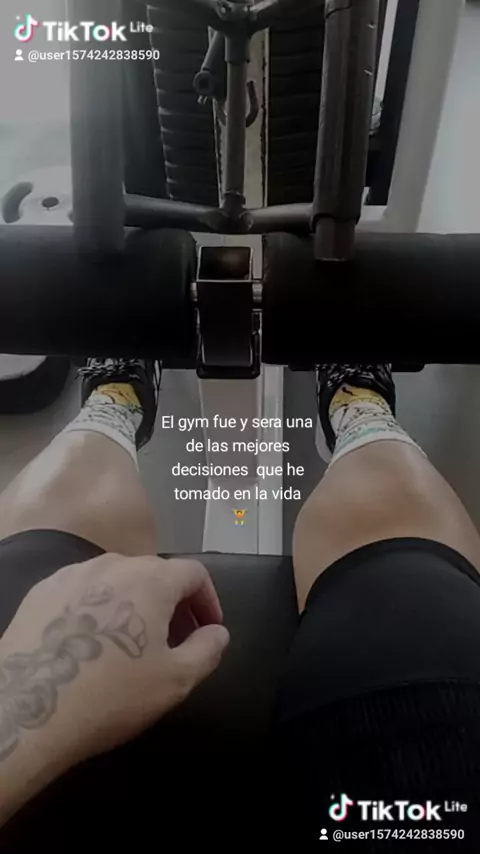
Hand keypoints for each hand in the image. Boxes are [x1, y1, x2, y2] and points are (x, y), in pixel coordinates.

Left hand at [0, 554, 228, 820]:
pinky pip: (83, 591)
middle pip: (155, 573)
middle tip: (176, 641)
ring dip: (135, 603)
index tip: (209, 630)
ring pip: (117, 580)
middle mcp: (113, 564)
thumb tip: (217, 632)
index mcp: (151, 579)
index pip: (194, 573)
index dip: (209, 600)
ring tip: (132, 642)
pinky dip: (98, 607)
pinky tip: (91, 642)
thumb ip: (207, 650)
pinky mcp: (42, 590)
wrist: (28, 707)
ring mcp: (73, 573)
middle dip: (173, 603)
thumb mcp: (175, 681)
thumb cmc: (111, 695)